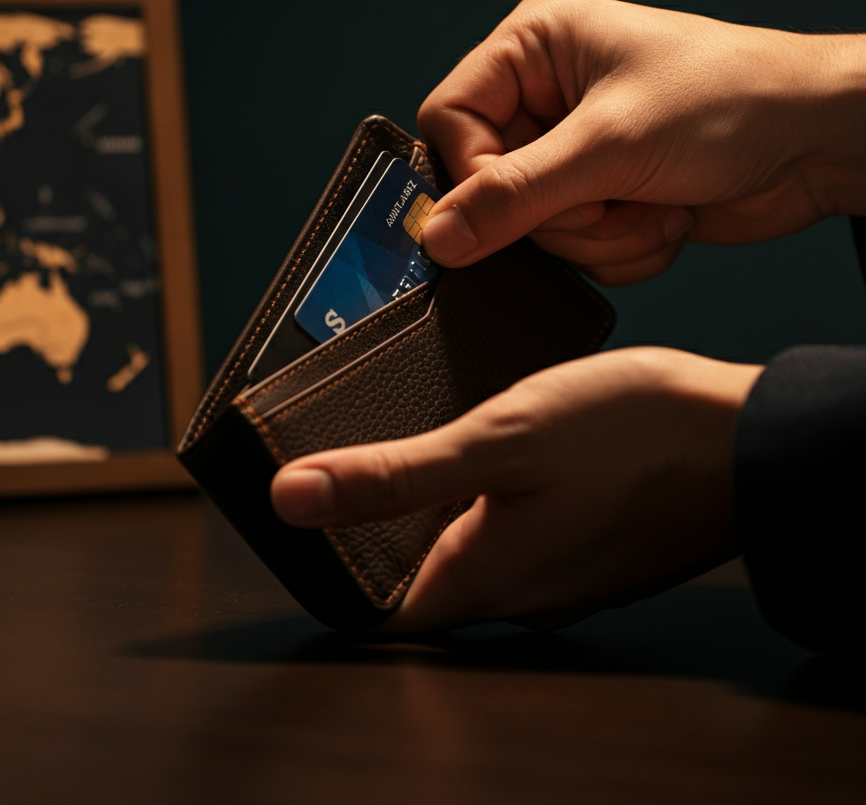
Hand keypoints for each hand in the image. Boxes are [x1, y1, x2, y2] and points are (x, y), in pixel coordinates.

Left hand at [271, 347, 763, 631]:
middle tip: (370, 454)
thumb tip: (293, 497)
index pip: (374, 605)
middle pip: (418, 574)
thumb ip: (393, 475)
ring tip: (432, 438)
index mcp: (481, 580)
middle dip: (386, 520)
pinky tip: (497, 448)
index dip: (335, 562)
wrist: (747, 438)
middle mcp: (516, 595)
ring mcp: (556, 574)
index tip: (314, 506)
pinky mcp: (584, 547)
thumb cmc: (632, 436)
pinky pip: (514, 533)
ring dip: (442, 500)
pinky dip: (491, 495)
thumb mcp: (496, 438)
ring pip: (469, 546)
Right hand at [418, 0, 865, 284]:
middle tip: (609, 198)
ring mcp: (573, 148)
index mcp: (534, 45)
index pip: (450, 118)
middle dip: (557, 213)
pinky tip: (662, 216)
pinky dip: (618, 249)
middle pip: (489, 183)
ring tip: (650, 204)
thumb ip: (513, 196)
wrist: (819, 143)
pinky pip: (571, 248)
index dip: (476, 172)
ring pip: (531, 227)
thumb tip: (438, 234)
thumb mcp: (608, 146)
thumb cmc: (732, 100)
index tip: (523, 201)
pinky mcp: (599, 193)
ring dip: (596, 235)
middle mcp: (545, 93)